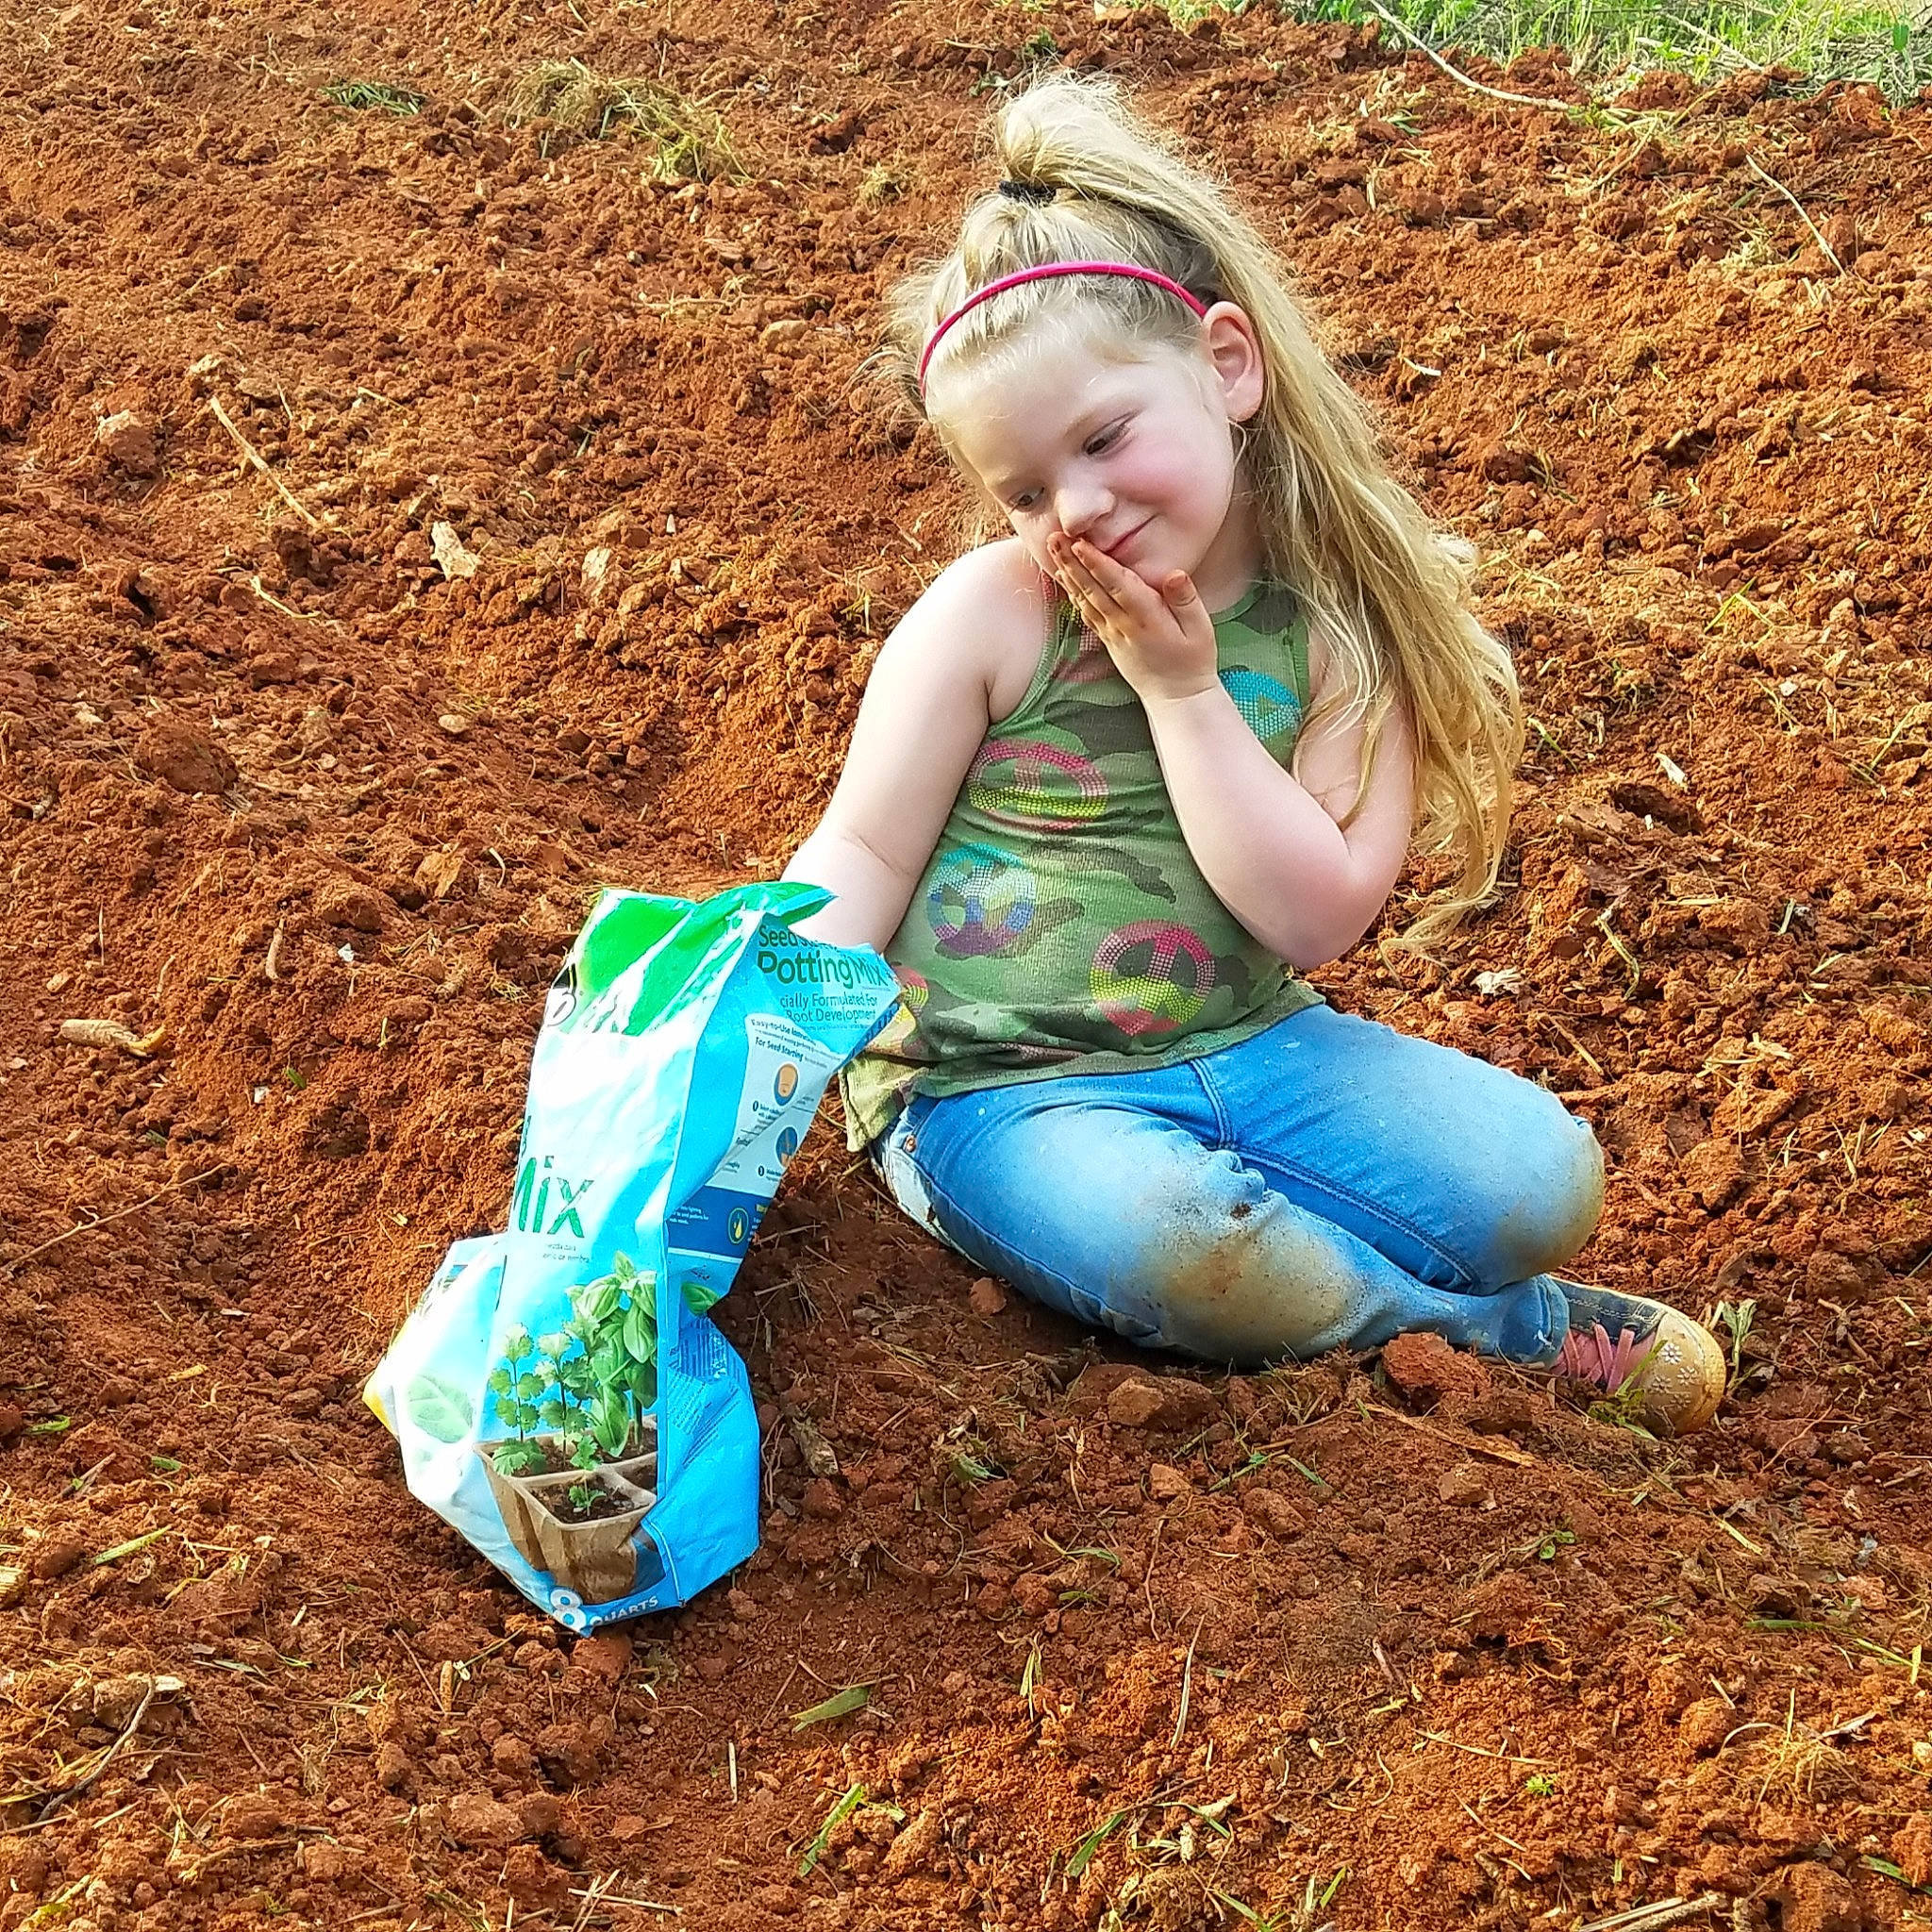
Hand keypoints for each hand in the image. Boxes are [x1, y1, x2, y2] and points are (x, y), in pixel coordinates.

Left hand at [1046, 533, 1218, 704]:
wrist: (1177, 698)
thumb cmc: (1193, 661)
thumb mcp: (1201, 630)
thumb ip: (1186, 600)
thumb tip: (1174, 574)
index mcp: (1148, 619)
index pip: (1118, 586)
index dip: (1097, 564)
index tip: (1080, 544)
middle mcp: (1125, 626)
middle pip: (1093, 589)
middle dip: (1073, 562)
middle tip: (1055, 537)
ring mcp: (1113, 634)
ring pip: (1085, 600)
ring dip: (1068, 574)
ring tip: (1053, 549)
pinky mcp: (1108, 641)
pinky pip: (1086, 614)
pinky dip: (1073, 594)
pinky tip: (1064, 578)